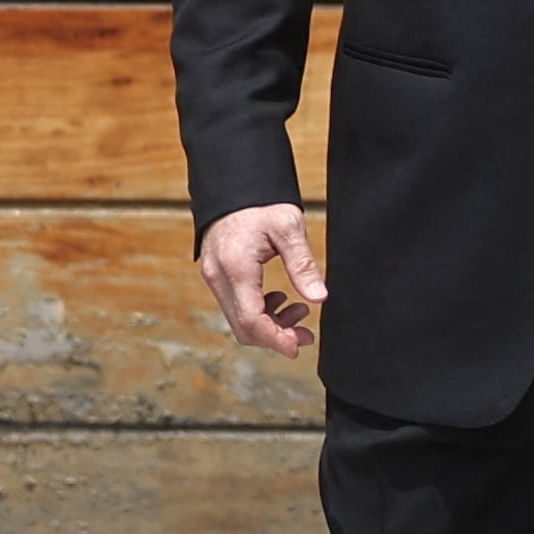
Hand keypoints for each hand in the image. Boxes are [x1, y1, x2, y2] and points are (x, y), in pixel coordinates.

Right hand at [199, 203, 323, 351]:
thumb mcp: (288, 228)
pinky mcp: (217, 276)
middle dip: (276, 336)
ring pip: (238, 320)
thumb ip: (303, 264)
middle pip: (243, 328)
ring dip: (269, 325)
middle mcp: (218, 277)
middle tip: (306, 333)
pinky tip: (280, 300)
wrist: (234, 186)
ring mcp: (214, 278)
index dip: (275, 339)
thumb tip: (319, 298)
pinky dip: (258, 312)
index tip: (298, 346)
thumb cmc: (261, 204)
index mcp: (236, 268)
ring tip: (299, 311)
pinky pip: (235, 306)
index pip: (251, 320)